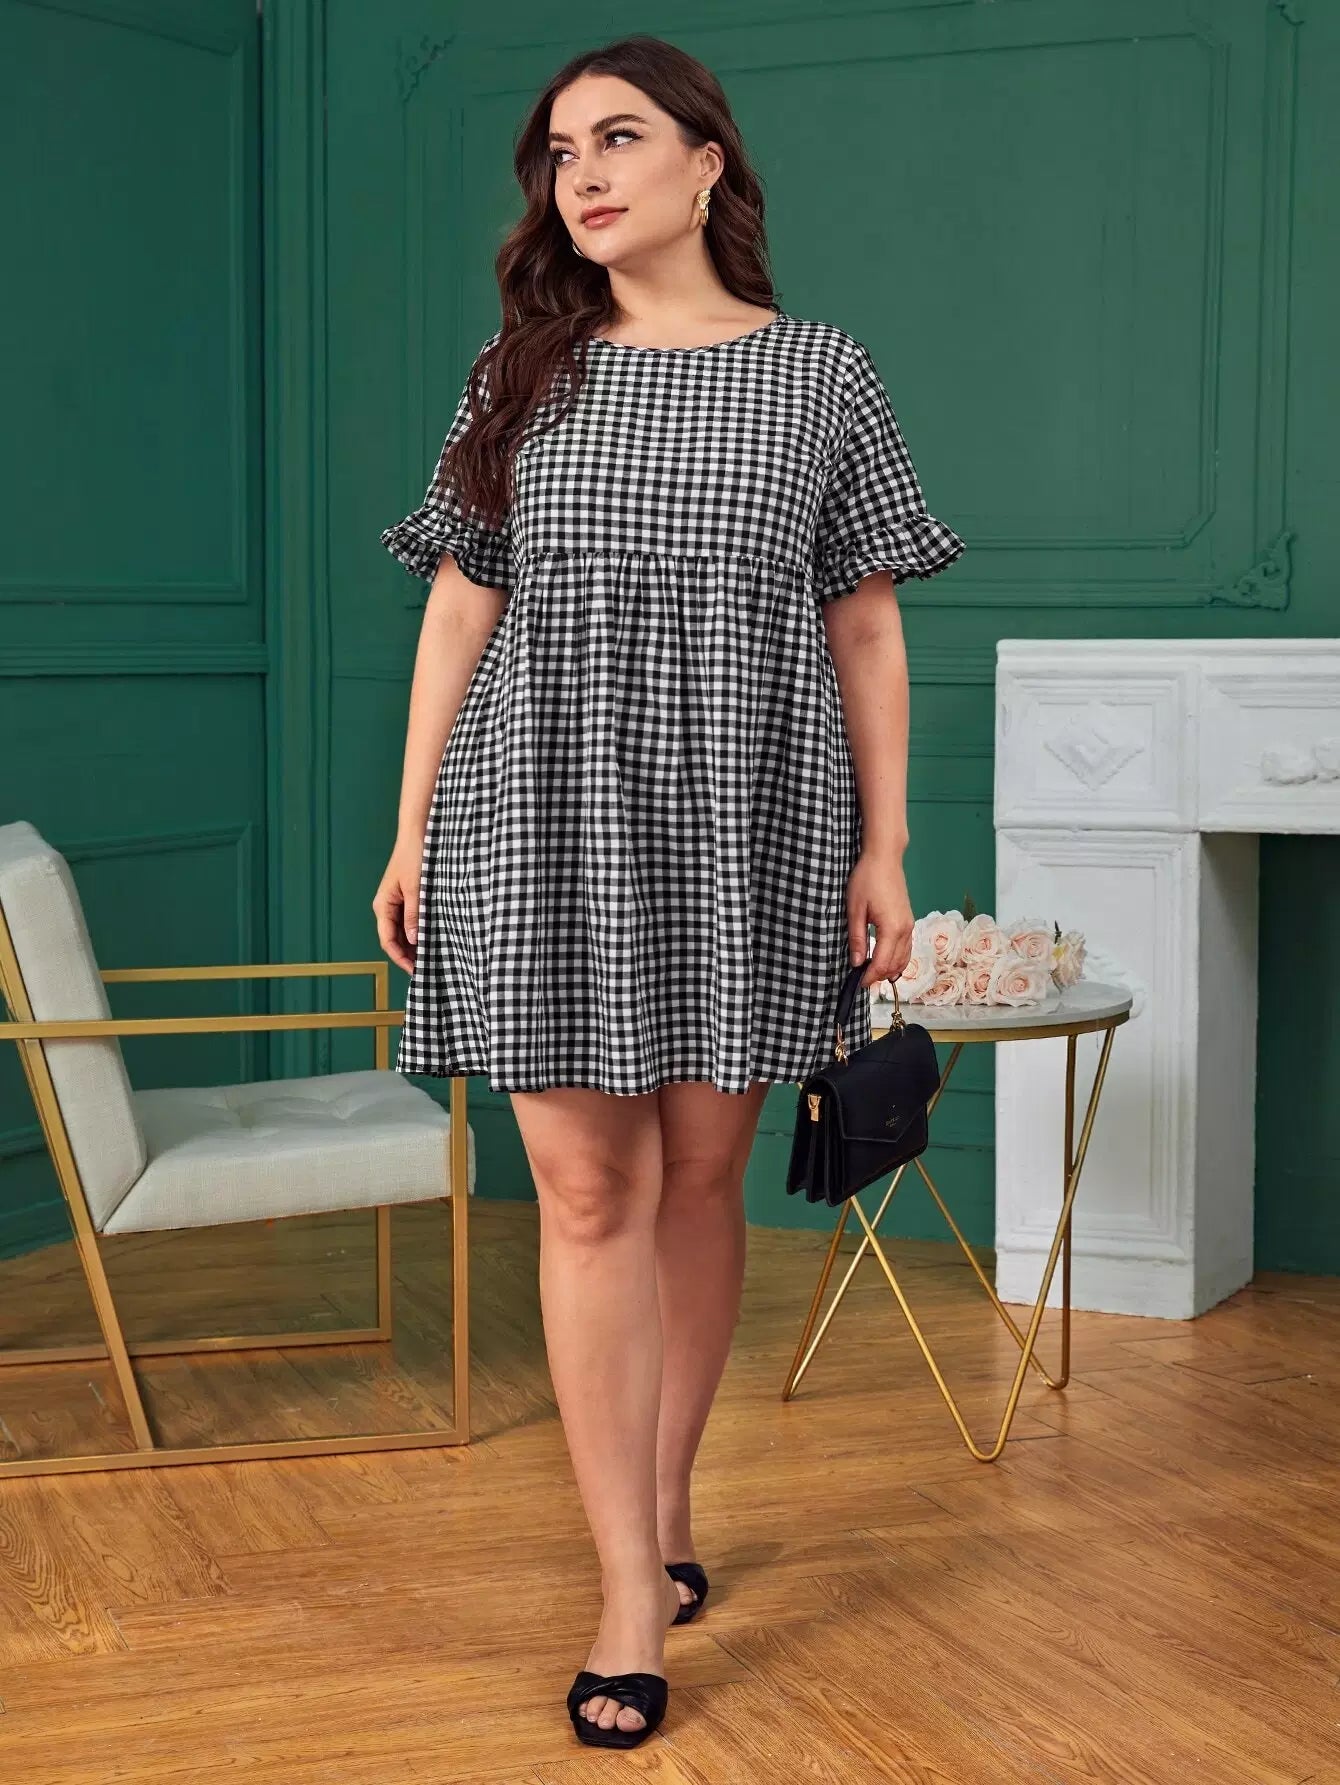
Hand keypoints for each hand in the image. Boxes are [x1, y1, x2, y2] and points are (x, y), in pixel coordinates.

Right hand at [372, 832, 424, 974]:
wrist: (418, 833)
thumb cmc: (414, 856)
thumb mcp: (417, 888)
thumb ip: (415, 914)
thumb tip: (415, 940)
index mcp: (384, 905)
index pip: (388, 940)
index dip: (401, 958)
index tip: (417, 971)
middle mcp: (388, 907)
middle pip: (395, 939)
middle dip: (409, 955)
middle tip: (428, 970)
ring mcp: (398, 903)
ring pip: (404, 931)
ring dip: (416, 944)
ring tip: (433, 958)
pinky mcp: (409, 898)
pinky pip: (412, 920)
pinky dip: (421, 931)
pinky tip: (433, 938)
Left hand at [845, 848, 913, 990]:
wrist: (885, 858)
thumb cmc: (867, 879)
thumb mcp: (855, 910)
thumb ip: (856, 939)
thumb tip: (856, 962)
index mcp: (892, 928)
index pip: (883, 963)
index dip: (870, 976)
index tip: (858, 983)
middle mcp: (905, 930)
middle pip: (896, 965)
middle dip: (880, 976)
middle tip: (862, 980)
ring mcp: (909, 925)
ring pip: (904, 959)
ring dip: (889, 970)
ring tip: (871, 973)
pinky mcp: (908, 921)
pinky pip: (906, 948)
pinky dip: (897, 959)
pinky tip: (884, 960)